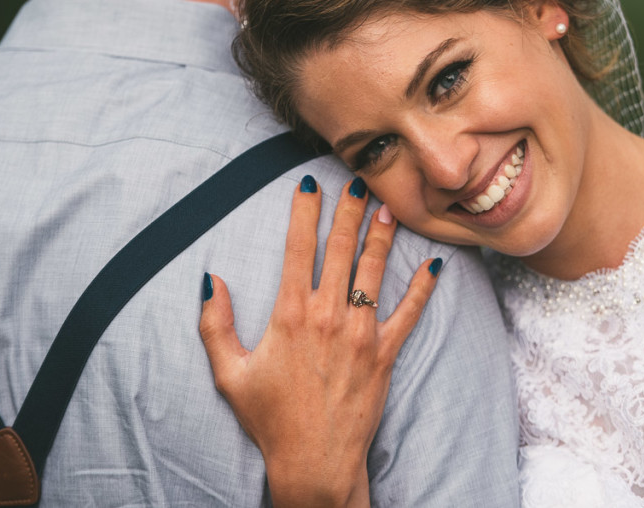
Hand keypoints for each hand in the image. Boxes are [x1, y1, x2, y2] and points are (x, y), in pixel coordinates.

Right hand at [199, 176, 438, 507]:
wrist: (313, 461)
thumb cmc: (269, 419)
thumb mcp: (229, 373)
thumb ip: (215, 325)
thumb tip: (210, 280)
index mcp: (289, 314)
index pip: (296, 249)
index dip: (303, 212)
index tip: (308, 184)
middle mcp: (327, 315)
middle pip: (339, 249)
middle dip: (348, 211)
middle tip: (358, 181)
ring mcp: (359, 333)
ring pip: (372, 271)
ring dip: (381, 235)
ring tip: (388, 205)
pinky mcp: (383, 353)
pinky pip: (408, 313)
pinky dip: (422, 288)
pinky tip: (433, 265)